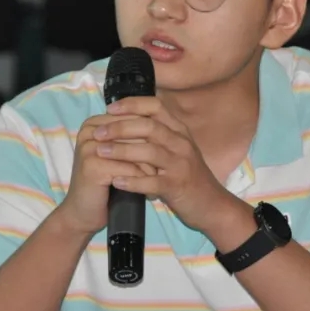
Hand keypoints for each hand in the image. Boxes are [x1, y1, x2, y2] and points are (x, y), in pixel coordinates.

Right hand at [55, 113, 156, 236]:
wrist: (83, 213)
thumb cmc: (104, 183)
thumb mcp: (118, 157)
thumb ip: (132, 139)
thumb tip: (165, 126)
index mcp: (95, 123)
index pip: (133, 118)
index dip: (153, 134)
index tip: (165, 151)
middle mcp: (90, 131)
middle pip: (135, 132)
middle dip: (154, 151)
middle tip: (166, 168)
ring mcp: (90, 148)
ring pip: (135, 150)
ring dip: (151, 168)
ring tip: (159, 180)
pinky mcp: (93, 166)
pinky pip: (129, 168)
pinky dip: (143, 181)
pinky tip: (150, 192)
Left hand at [93, 97, 231, 231]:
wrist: (211, 205)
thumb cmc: (188, 176)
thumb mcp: (178, 149)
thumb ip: (159, 135)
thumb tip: (129, 119)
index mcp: (180, 131)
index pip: (156, 107)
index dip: (132, 104)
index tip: (110, 108)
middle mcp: (182, 143)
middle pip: (149, 127)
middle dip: (120, 127)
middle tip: (98, 133)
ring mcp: (181, 165)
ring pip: (149, 152)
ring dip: (121, 151)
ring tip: (99, 152)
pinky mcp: (177, 186)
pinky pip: (152, 181)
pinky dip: (132, 181)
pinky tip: (116, 181)